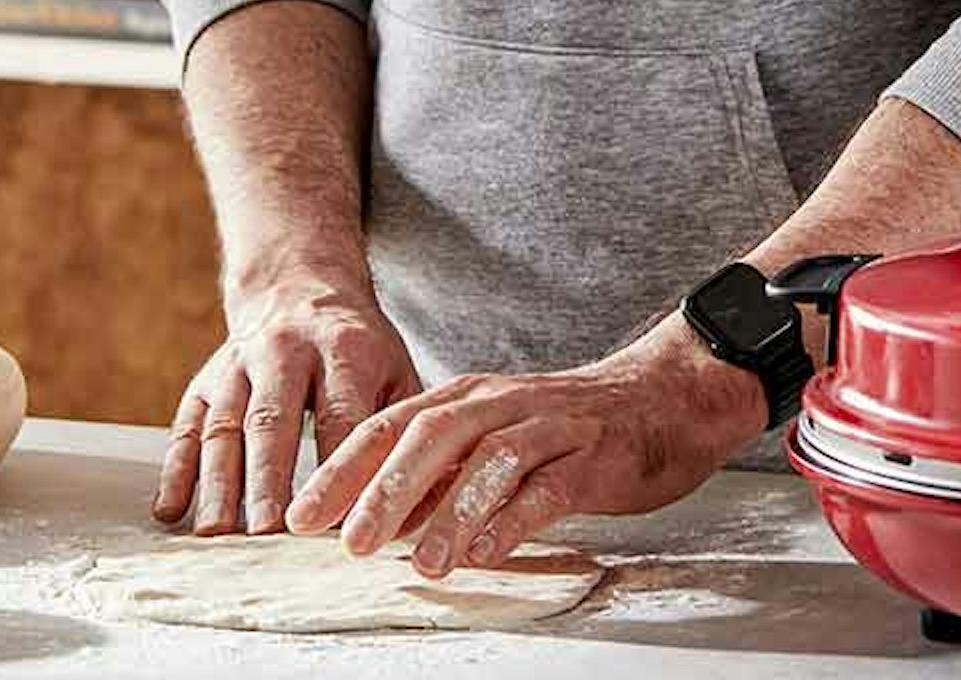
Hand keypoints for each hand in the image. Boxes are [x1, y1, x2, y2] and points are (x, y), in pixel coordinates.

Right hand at [152, 273, 420, 535]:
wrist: (299, 283)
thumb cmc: (358, 345)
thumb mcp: (395, 366)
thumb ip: (404, 428)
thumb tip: (421, 501)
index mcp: (344, 348)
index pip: (340, 415)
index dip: (337, 469)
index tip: (338, 523)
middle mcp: (287, 350)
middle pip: (274, 418)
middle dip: (269, 477)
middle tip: (267, 534)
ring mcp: (240, 363)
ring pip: (225, 424)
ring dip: (218, 482)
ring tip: (217, 536)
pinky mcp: (207, 378)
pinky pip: (186, 424)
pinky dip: (176, 468)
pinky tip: (170, 511)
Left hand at [281, 314, 766, 575]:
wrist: (660, 398)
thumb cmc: (566, 429)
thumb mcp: (492, 438)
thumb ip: (440, 471)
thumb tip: (372, 518)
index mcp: (466, 397)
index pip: (390, 424)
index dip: (342, 467)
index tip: (300, 514)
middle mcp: (499, 403)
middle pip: (430, 434)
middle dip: (382, 486)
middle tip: (346, 540)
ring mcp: (547, 426)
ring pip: (488, 460)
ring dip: (449, 510)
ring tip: (420, 563)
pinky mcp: (591, 455)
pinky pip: (548, 487)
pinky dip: (514, 518)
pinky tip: (489, 552)